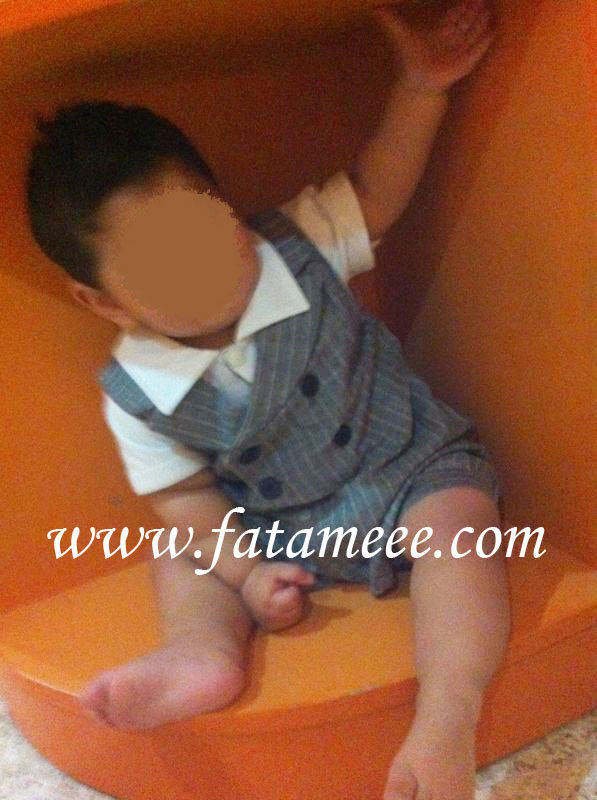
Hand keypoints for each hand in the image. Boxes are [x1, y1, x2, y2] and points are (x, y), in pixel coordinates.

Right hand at [240, 561, 315, 631]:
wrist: (246, 589)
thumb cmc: (262, 577)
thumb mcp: (276, 569)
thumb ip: (294, 572)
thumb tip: (312, 579)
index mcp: (268, 604)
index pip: (295, 597)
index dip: (292, 586)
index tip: (282, 583)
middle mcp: (270, 619)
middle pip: (298, 606)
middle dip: (295, 595)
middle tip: (282, 588)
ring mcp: (272, 626)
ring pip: (298, 614)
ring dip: (295, 603)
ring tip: (281, 595)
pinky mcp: (274, 629)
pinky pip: (292, 620)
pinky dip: (291, 611)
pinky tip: (281, 604)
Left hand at [372, 0, 496, 95]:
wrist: (418, 82)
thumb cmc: (411, 59)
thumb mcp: (401, 37)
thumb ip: (391, 23)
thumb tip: (374, 10)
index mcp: (442, 30)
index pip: (455, 15)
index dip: (462, 6)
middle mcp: (453, 39)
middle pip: (467, 21)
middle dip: (475, 11)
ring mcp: (461, 50)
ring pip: (474, 33)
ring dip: (482, 22)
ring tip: (490, 10)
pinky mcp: (466, 63)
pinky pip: (478, 50)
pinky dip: (485, 41)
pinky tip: (494, 31)